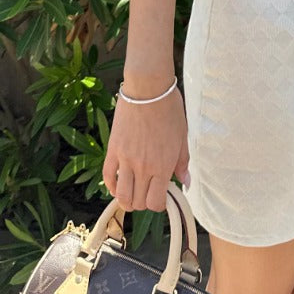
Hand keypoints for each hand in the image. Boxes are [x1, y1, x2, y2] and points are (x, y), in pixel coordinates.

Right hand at [101, 87, 190, 213]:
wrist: (148, 88)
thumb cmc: (169, 109)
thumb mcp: (182, 137)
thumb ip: (183, 163)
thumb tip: (185, 183)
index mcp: (163, 166)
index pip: (156, 203)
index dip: (158, 204)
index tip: (161, 196)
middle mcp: (144, 167)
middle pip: (139, 202)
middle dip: (143, 203)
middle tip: (148, 192)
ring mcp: (126, 160)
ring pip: (121, 196)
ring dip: (127, 201)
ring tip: (132, 194)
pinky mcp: (113, 150)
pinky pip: (108, 177)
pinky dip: (112, 186)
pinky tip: (118, 184)